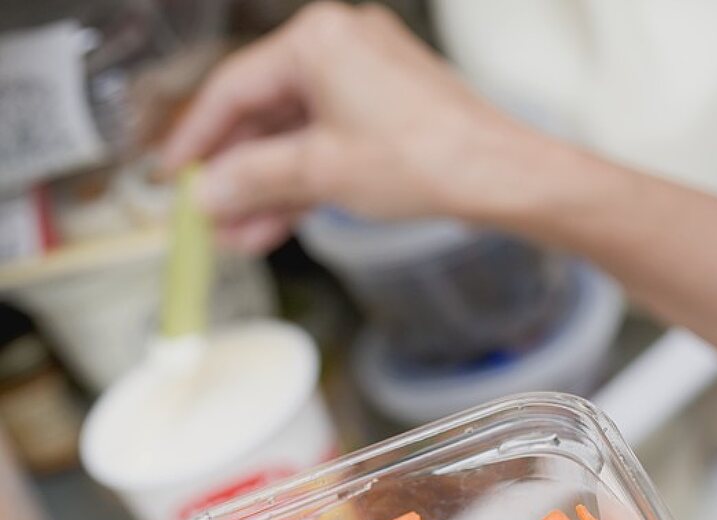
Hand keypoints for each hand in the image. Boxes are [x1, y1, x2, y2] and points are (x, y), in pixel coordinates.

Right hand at [161, 2, 540, 251]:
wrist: (497, 177)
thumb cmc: (425, 157)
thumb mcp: (321, 172)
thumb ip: (254, 179)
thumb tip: (208, 192)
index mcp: (317, 40)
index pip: (233, 87)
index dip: (195, 137)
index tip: (171, 173)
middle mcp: (338, 49)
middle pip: (263, 115)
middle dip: (234, 175)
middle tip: (206, 214)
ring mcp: (362, 82)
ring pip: (293, 139)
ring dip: (263, 190)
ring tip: (235, 235)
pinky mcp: (380, 115)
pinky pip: (323, 148)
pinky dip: (299, 185)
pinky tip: (271, 225)